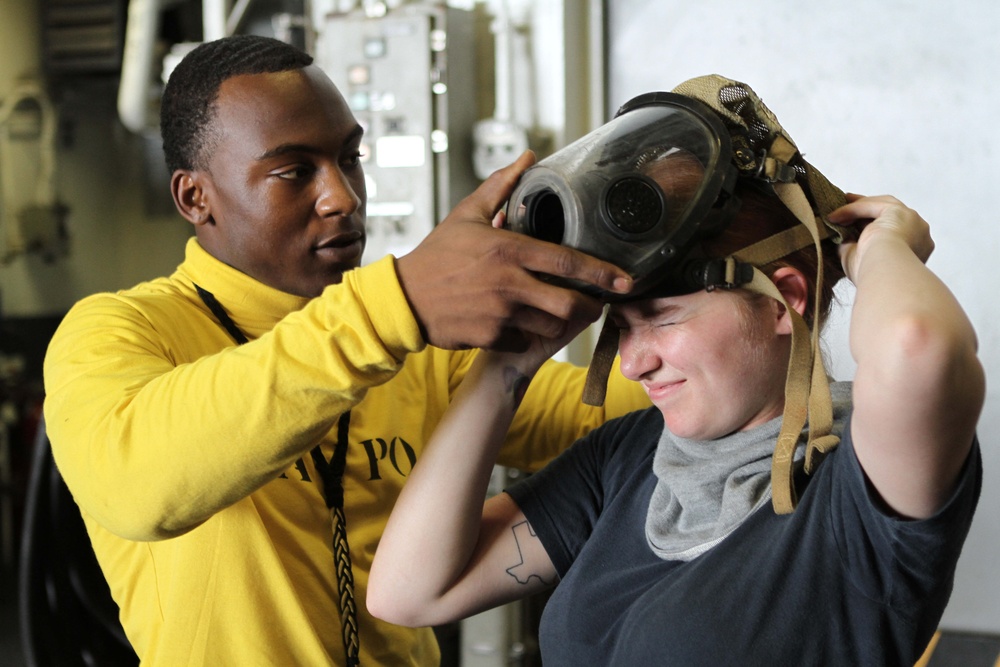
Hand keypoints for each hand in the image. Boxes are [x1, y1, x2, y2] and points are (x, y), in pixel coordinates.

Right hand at [396, 151, 632, 351]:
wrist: (405, 297)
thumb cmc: (438, 254)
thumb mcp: (468, 214)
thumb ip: (502, 186)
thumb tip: (528, 157)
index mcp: (508, 249)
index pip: (567, 262)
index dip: (602, 272)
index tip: (625, 279)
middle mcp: (508, 283)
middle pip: (570, 303)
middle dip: (591, 306)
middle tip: (597, 303)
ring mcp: (501, 314)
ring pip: (552, 326)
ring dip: (562, 322)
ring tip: (561, 312)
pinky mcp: (491, 337)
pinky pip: (527, 340)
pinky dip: (531, 334)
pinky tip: (525, 323)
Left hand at [826, 194, 933, 282]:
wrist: (884, 274)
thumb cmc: (873, 276)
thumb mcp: (862, 262)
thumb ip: (854, 248)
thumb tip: (840, 238)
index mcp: (917, 249)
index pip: (894, 231)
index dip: (872, 226)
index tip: (853, 225)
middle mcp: (919, 233)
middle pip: (890, 215)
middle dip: (867, 210)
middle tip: (846, 206)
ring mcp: (912, 220)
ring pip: (882, 206)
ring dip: (858, 207)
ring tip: (837, 208)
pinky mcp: (898, 212)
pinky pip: (872, 206)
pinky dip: (853, 209)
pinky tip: (836, 214)